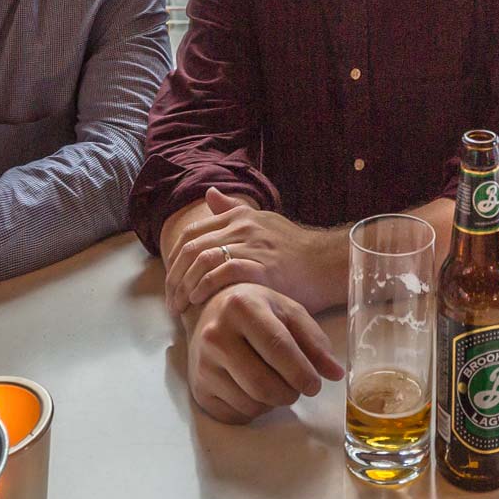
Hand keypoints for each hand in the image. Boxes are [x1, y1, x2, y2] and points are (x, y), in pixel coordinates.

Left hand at [165, 187, 345, 315]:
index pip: (192, 233)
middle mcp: (241, 227)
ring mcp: (251, 245)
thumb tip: (210, 193)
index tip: (171, 281)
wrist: (327, 262)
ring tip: (180, 305)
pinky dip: (206, 286)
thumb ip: (232, 209)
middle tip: (171, 301)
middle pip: (192, 248)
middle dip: (175, 277)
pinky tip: (199, 299)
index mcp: (238, 217)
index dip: (175, 259)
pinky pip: (223, 272)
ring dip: (185, 285)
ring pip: (203, 259)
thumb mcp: (263, 221)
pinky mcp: (261, 266)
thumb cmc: (296, 248)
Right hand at [184, 283, 342, 425]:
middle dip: (290, 393)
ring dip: (274, 402)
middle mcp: (215, 335)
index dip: (301, 372)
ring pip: (251, 403)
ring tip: (276, 383)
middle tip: (299, 387)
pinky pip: (237, 414)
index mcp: (242, 307)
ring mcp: (202, 364)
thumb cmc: (258, 311)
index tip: (315, 385)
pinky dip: (255, 409)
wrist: (211, 312)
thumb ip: (314, 342)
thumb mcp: (288, 313)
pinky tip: (254, 388)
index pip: (277, 348)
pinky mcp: (198, 388)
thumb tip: (335, 373)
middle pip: (262, 384)